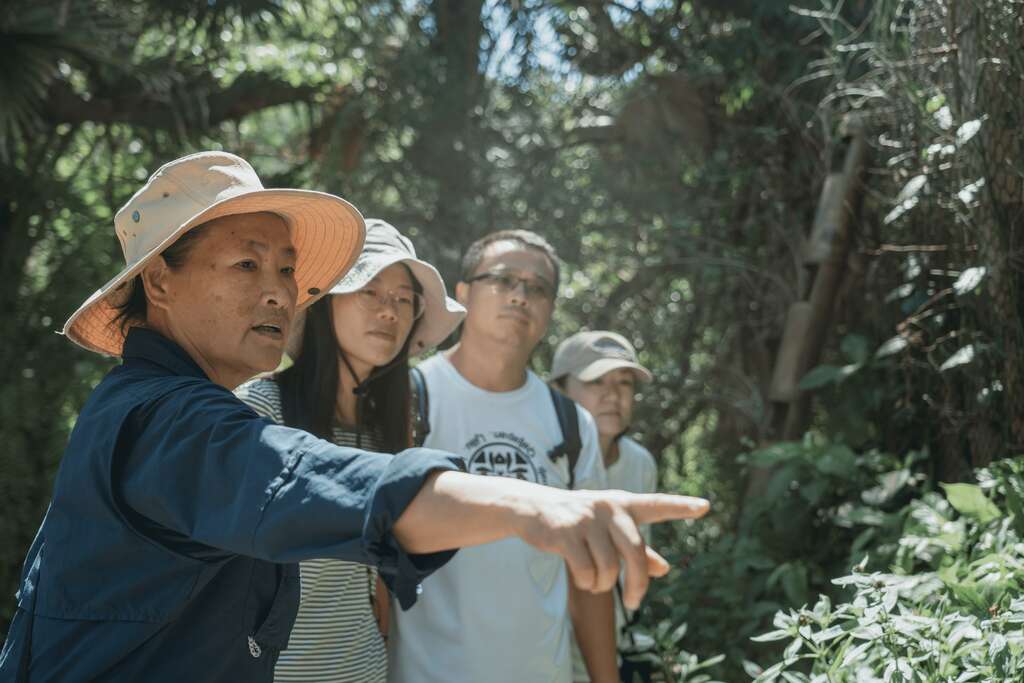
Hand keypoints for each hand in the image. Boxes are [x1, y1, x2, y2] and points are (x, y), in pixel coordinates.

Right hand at [513, 489, 708, 609]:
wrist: (532, 508)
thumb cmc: (578, 521)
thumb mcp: (608, 529)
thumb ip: (637, 548)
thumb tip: (665, 568)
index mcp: (623, 505)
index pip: (656, 505)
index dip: (681, 507)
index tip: (706, 507)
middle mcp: (608, 507)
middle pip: (635, 552)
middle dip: (637, 583)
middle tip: (634, 603)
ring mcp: (587, 519)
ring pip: (609, 567)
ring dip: (602, 584)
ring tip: (593, 582)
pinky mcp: (566, 532)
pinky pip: (586, 571)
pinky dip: (586, 582)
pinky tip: (581, 578)